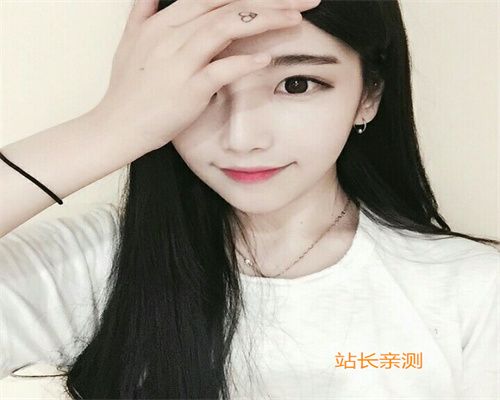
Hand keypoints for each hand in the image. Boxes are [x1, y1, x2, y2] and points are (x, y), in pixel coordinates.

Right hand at [93, 0, 320, 150]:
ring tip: (297, 20)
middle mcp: (171, 34)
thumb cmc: (128, 89)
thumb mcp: (131, 42)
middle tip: (306, 0)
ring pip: (226, 27)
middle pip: (227, 4)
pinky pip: (220, 69)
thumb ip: (144, 13)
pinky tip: (268, 59)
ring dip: (265, 20)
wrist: (116, 126)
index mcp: (163, 21)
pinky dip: (245, 62)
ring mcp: (178, 61)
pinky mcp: (186, 89)